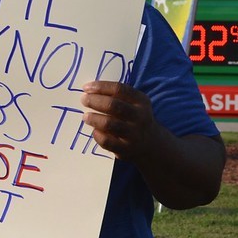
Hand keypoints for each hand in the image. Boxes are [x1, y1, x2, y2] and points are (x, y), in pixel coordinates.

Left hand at [82, 80, 224, 208]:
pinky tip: (95, 131)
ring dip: (94, 119)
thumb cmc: (137, 118)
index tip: (87, 87)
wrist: (152, 145)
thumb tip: (90, 89)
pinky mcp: (126, 149)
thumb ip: (118, 96)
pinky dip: (98, 135)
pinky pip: (107, 141)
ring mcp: (133, 134)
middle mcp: (140, 117)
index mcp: (142, 101)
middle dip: (95, 101)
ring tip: (86, 116)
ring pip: (109, 124)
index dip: (101, 87)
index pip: (120, 89)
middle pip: (113, 105)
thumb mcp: (136, 104)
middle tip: (84, 100)